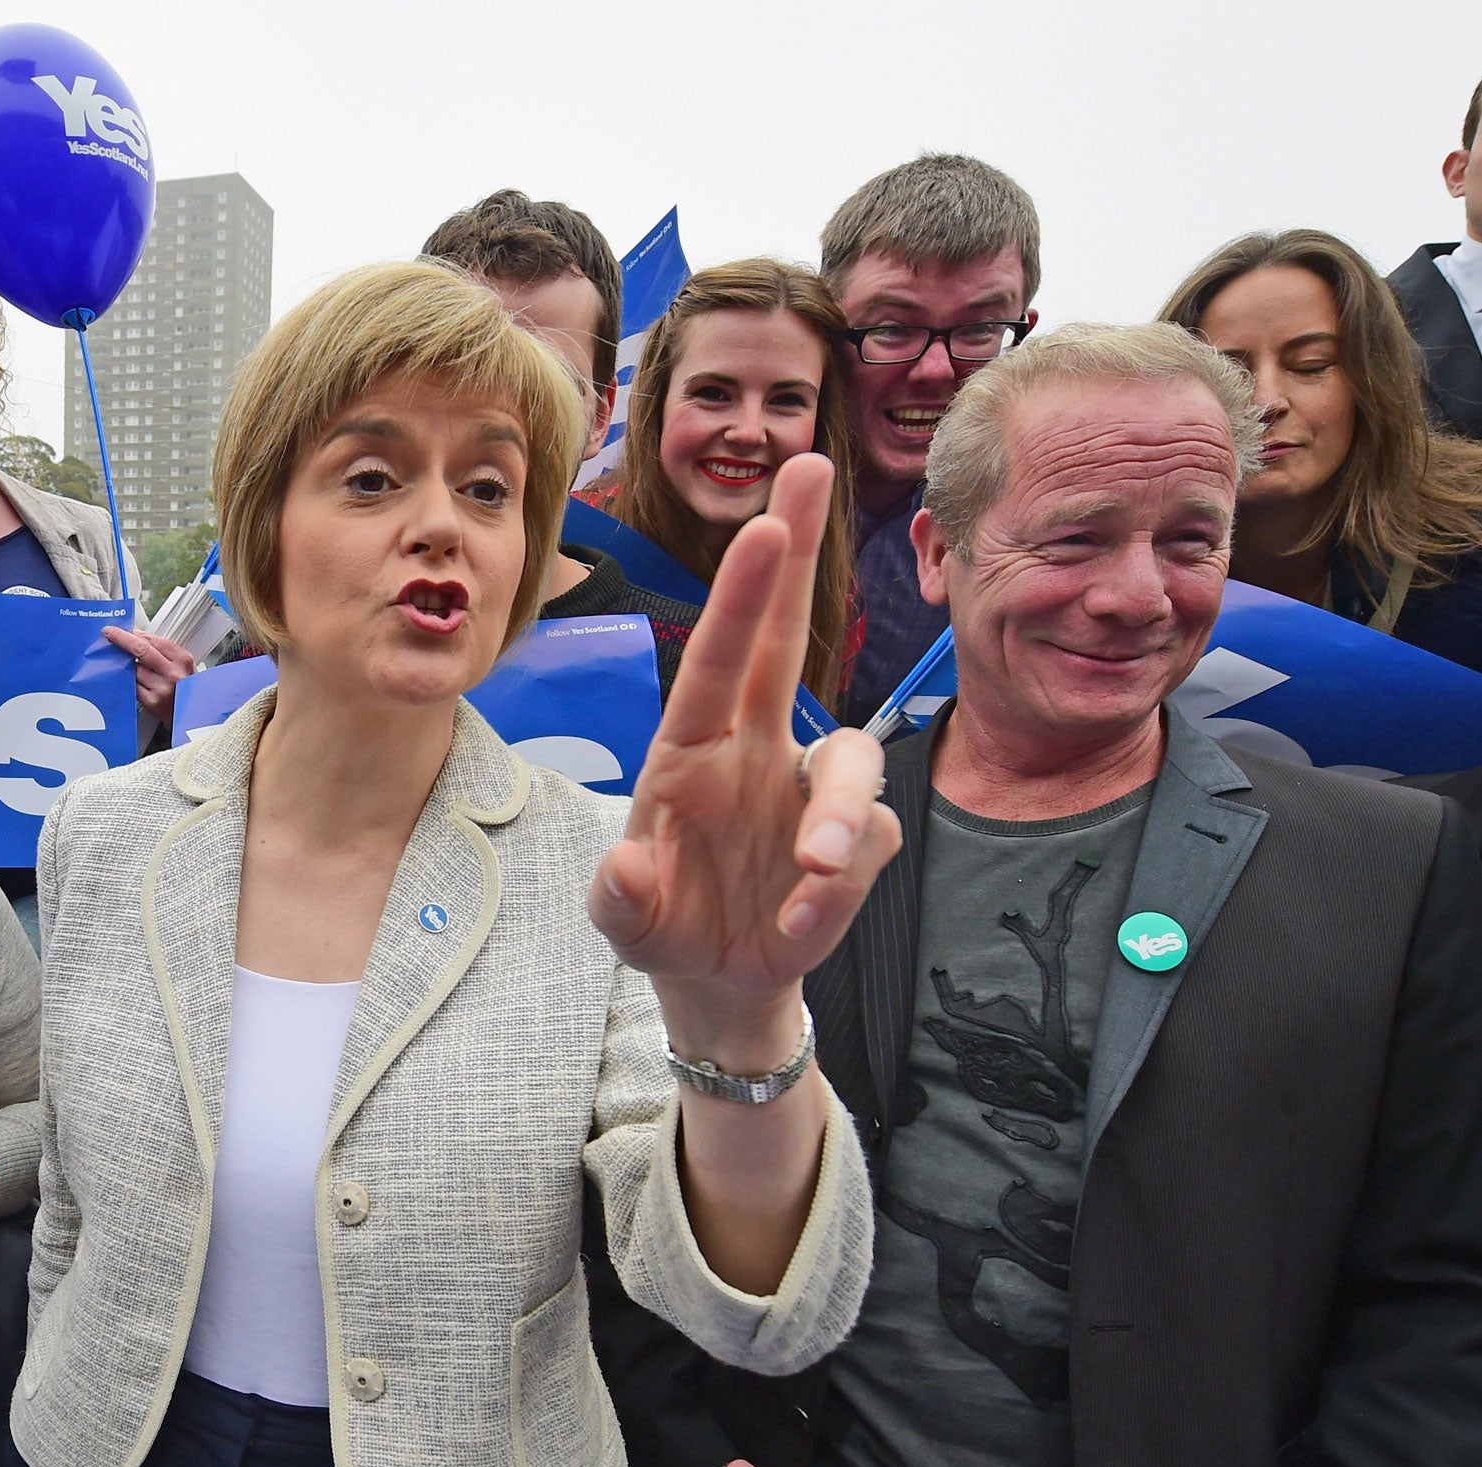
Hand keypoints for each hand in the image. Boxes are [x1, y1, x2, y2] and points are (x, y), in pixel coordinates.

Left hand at [105, 623, 196, 725]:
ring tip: (125, 663)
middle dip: (121, 639)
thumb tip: (136, 636)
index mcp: (182, 659)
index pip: (153, 640)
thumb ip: (162, 650)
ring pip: (134, 669)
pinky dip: (128, 680)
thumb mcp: (182, 665)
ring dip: (126, 664)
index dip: (134, 632)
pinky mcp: (152, 702)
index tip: (122, 628)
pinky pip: (132, 685)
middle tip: (109, 633)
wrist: (191, 715)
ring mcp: (162, 688)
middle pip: (141, 650)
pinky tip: (127, 679)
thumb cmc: (185, 688)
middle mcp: (173, 673)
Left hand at [588, 454, 899, 1060]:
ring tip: (810, 878)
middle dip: (798, 548)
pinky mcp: (857, 839)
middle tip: (808, 463)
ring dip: (838, 817)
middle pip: (787, 635)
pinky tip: (797, 926)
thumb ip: (623, 897)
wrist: (717, 978)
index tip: (763, 527)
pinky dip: (837, 893)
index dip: (743, 597)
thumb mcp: (627, 922)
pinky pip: (868, 846)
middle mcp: (754, 748)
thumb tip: (625, 865)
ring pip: (853, 763)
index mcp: (690, 749)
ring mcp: (809, 788)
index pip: (718, 660)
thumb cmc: (664, 923)